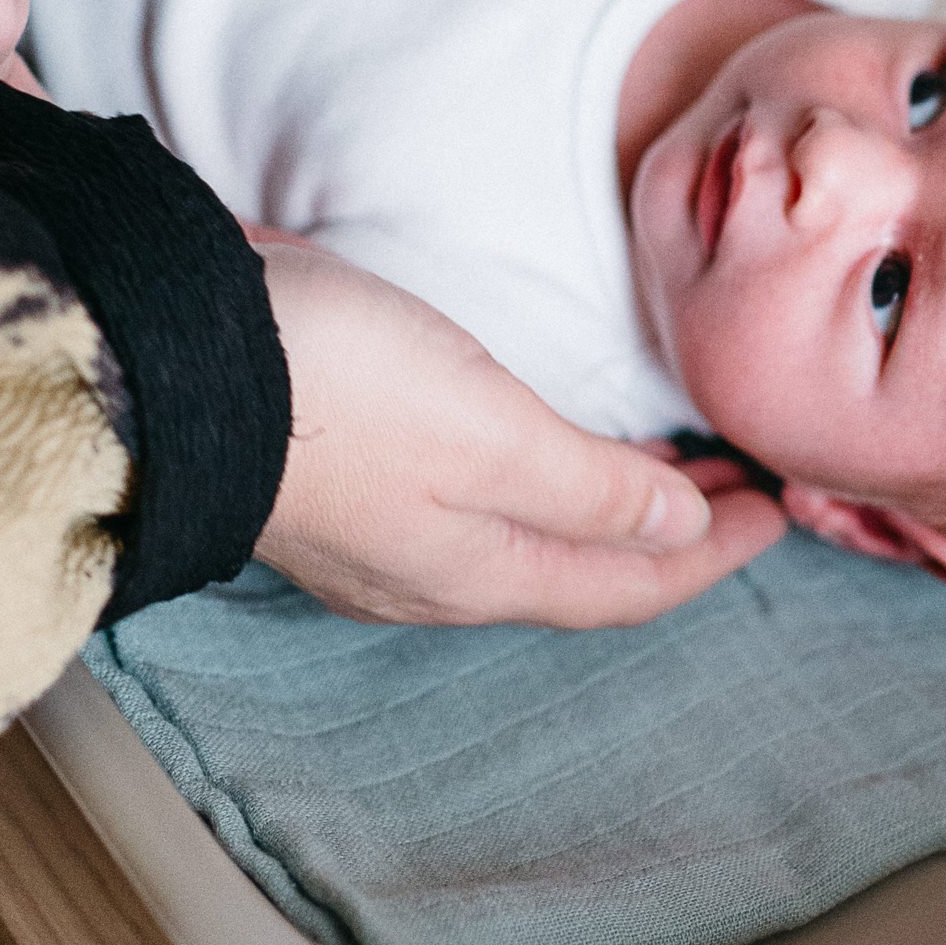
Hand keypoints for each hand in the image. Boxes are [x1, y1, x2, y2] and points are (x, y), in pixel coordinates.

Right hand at [256, 240, 785, 626]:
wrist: (166, 360)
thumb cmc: (337, 390)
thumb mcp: (489, 433)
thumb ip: (588, 489)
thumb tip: (678, 528)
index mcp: (481, 572)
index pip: (627, 584)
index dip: (711, 552)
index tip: (779, 507)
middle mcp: (433, 571)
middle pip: (583, 570)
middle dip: (670, 535)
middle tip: (741, 486)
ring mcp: (380, 531)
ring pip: (527, 538)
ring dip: (606, 507)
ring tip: (663, 467)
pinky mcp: (341, 473)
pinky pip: (477, 501)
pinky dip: (541, 480)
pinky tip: (537, 443)